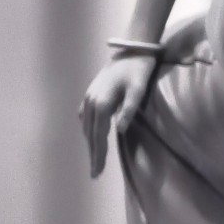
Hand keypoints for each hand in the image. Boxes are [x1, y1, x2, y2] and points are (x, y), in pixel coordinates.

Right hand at [78, 54, 157, 177]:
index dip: (98, 156)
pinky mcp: (90, 93)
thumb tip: (119, 130)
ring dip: (90, 143)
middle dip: (93, 155)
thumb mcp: (138, 91)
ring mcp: (88, 96)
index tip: (97, 172)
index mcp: (102, 104)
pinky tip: (91, 136)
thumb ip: (128, 110)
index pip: (98, 137)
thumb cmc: (138, 71)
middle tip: (94, 174)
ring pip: (86, 127)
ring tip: (95, 159)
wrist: (131, 50)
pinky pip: (85, 117)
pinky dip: (88, 129)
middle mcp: (91, 102)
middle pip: (90, 135)